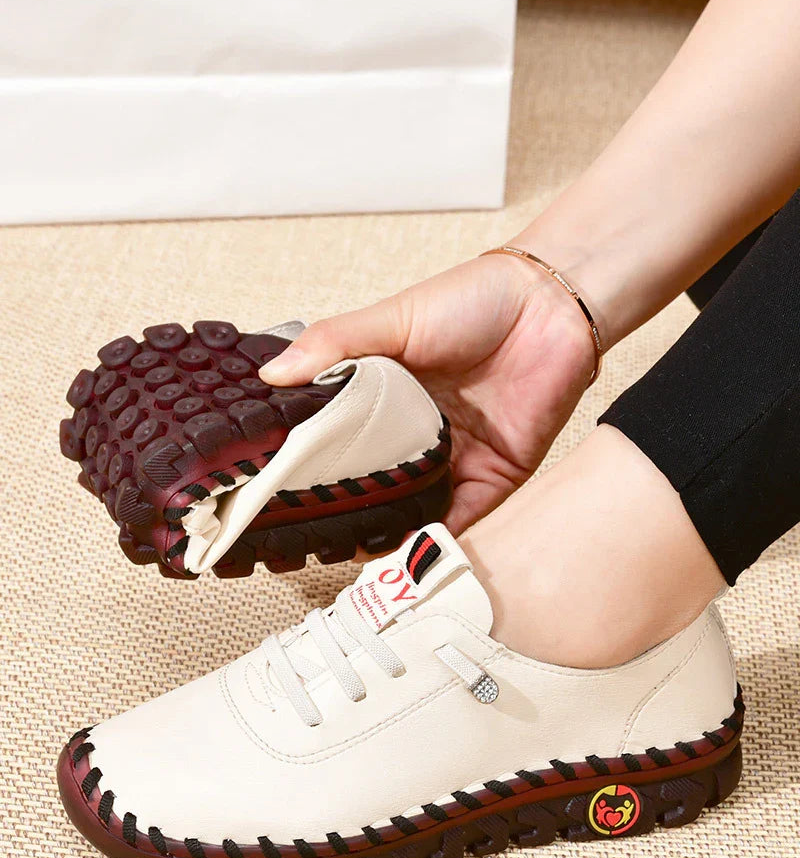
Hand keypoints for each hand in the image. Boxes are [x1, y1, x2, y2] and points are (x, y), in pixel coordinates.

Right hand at [259, 255, 596, 532]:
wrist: (550, 304)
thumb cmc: (472, 299)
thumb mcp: (391, 318)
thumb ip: (333, 345)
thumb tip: (271, 374)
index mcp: (382, 398)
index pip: (336, 442)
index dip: (308, 468)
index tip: (273, 495)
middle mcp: (413, 435)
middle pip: (370, 486)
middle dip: (341, 514)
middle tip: (303, 541)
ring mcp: (452, 460)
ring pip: (411, 512)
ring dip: (385, 536)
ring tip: (347, 559)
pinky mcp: (493, 478)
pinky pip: (462, 521)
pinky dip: (437, 541)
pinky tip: (409, 557)